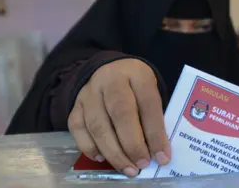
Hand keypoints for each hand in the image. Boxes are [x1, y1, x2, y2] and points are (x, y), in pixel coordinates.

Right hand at [68, 58, 170, 177]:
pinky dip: (89, 147)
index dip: (155, 133)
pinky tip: (102, 158)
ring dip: (113, 152)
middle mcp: (111, 79)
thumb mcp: (151, 92)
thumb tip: (157, 152)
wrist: (110, 70)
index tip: (163, 157)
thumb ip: (154, 117)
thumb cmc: (136, 88)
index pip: (148, 103)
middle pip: (120, 113)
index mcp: (137, 73)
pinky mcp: (76, 104)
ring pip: (98, 124)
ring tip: (128, 168)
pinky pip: (77, 128)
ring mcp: (90, 91)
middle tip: (142, 164)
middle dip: (133, 144)